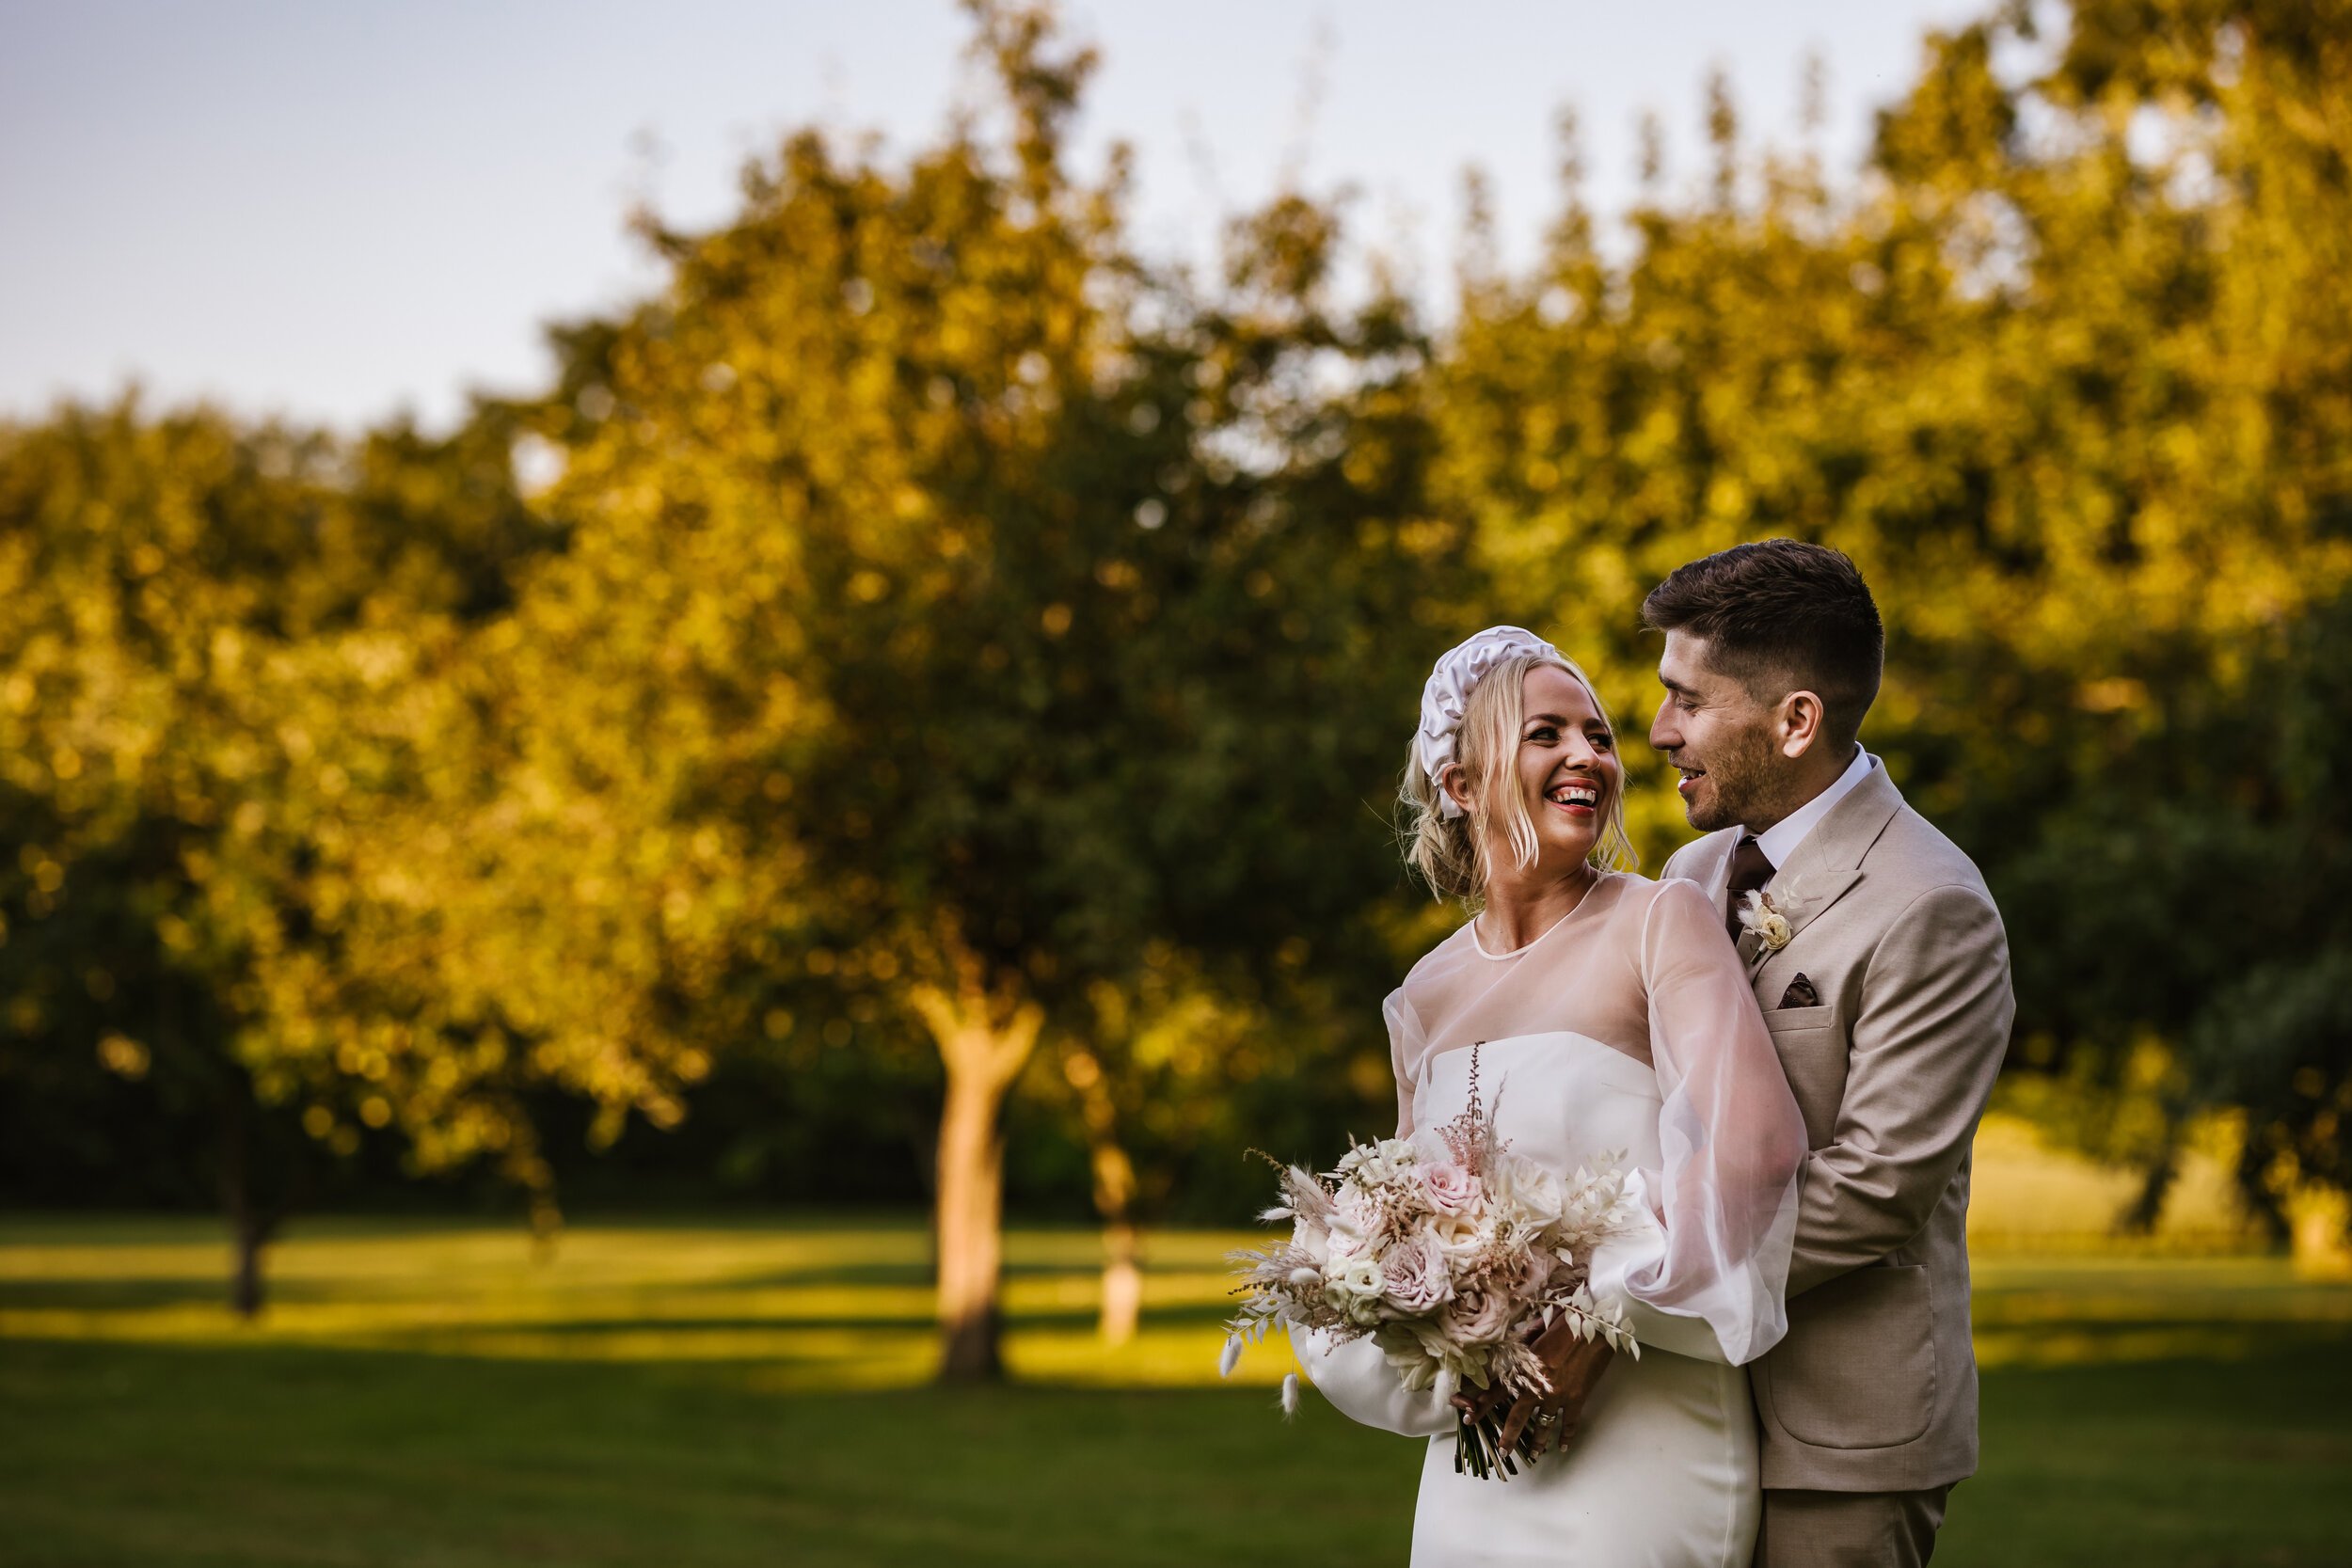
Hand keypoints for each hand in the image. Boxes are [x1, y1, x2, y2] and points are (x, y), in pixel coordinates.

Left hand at [1450, 1314, 1614, 1455]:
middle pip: (1517, 1416)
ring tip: (1533, 1455)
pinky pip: (1569, 1423)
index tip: (1470, 1417)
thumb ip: (1523, 1344)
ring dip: (1538, 1442)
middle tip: (1502, 1452)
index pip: (1497, 1389)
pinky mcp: (1577, 1398)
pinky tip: (1563, 1447)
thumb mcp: (1538, 1330)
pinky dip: (1567, 1436)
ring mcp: (1558, 1394)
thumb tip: (1511, 1348)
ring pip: (1543, 1425)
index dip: (1482, 1404)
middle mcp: (1538, 1384)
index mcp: (1525, 1366)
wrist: (1597, 1325)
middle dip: (1508, 1436)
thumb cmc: (1566, 1321)